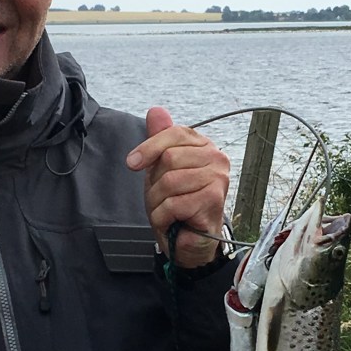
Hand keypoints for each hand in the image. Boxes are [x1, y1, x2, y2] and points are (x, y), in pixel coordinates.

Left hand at [126, 106, 230, 267]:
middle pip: (169, 158)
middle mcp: (216, 158)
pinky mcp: (213, 201)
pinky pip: (173, 203)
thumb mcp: (161, 168)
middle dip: (155, 183)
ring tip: (167, 211)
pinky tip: (172, 221)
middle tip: (161, 198)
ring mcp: (218, 179)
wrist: (189, 238)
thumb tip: (155, 111)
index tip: (132, 163)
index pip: (174, 133)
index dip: (149, 147)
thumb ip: (159, 140)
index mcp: (204, 145)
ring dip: (158, 202)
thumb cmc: (177, 202)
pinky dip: (163, 216)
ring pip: (169, 182)